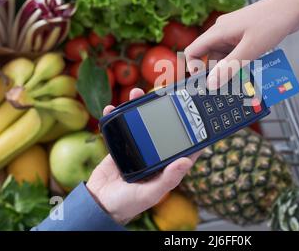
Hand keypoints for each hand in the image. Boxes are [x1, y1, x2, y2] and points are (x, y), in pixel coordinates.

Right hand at [86, 88, 200, 224]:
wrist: (99, 203)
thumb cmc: (128, 203)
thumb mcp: (150, 193)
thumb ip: (168, 179)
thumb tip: (187, 161)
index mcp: (166, 166)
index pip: (185, 147)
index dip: (194, 133)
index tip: (200, 114)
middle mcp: (154, 154)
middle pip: (162, 128)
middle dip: (163, 111)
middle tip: (164, 94)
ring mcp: (137, 148)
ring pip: (141, 122)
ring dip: (138, 107)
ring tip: (135, 94)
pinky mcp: (121, 145)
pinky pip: (120, 127)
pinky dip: (116, 116)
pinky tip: (112, 108)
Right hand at [184, 0, 298, 88]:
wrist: (292, 7)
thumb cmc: (273, 21)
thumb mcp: (250, 49)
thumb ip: (229, 67)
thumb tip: (211, 83)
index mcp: (219, 31)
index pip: (193, 50)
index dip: (194, 68)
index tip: (203, 81)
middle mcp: (222, 30)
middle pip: (208, 56)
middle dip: (216, 71)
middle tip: (227, 84)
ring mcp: (233, 32)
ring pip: (223, 56)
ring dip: (230, 67)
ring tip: (242, 77)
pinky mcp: (244, 35)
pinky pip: (235, 52)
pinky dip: (239, 61)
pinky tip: (249, 67)